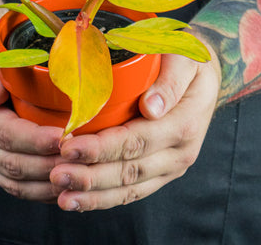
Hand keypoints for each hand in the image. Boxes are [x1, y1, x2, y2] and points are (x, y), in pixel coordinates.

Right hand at [0, 41, 65, 201]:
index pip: (6, 133)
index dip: (35, 139)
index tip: (64, 137)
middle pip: (12, 163)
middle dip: (47, 164)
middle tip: (78, 161)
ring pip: (15, 183)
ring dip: (46, 184)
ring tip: (75, 178)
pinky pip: (18, 188)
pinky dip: (40, 193)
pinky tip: (63, 189)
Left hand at [50, 37, 220, 210]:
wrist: (204, 81)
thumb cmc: (188, 64)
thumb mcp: (186, 60)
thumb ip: (170, 82)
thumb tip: (151, 107)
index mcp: (184, 124)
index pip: (136, 141)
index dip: (101, 148)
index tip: (69, 146)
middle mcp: (179, 153)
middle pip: (129, 170)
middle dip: (90, 176)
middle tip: (56, 175)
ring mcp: (169, 167)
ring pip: (129, 188)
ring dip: (94, 195)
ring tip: (63, 197)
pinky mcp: (160, 172)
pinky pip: (132, 191)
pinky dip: (105, 199)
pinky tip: (80, 200)